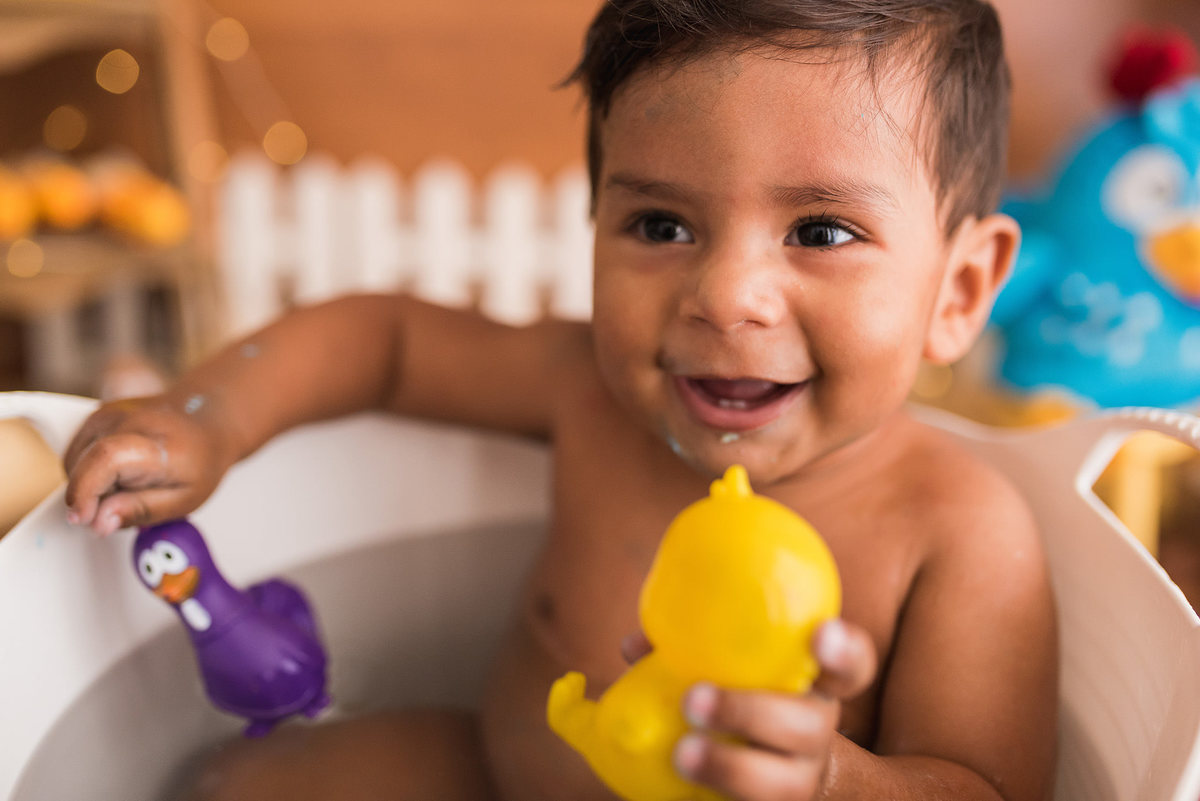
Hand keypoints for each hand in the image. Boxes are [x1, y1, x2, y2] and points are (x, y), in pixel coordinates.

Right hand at [63, 393, 237, 535]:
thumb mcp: (184, 499)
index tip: (83, 518)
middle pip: (84, 466)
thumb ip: (140, 510)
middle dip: (90, 498)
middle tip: (122, 505)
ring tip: (127, 485)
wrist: (206, 423)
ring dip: (89, 485)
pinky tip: (118, 473)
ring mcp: (109, 414)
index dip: (85, 490)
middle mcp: (127, 422)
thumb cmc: (199, 462)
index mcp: (155, 445)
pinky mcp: (98, 415)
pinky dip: (89, 471)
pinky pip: (76, 453)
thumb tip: (98, 523)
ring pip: (74, 462)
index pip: (106, 459)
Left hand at [622, 620, 876, 800]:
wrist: (783, 769)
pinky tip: (683, 798)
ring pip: (782, 785)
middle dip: (751, 713)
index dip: (844, 652)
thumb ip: (694, 650)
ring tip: (681, 753)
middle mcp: (815, 733)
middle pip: (806, 727)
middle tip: (694, 700)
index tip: (820, 636)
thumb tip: (636, 645)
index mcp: (816, 686)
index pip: (852, 668)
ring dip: (728, 768)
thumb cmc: (750, 698)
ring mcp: (799, 780)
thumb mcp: (738, 671)